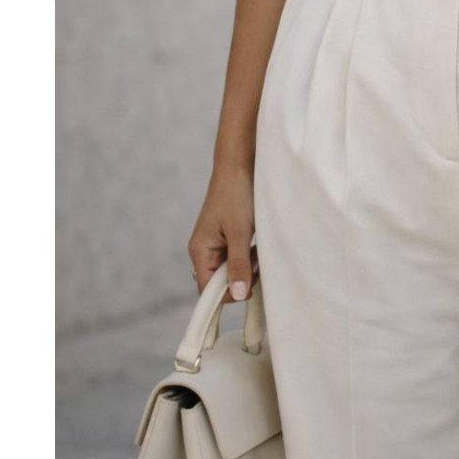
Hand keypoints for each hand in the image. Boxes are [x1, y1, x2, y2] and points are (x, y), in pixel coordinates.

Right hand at [188, 162, 258, 302]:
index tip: (250, 282)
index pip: (208, 290)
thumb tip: (237, 295)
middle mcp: (205, 249)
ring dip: (247, 265)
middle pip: (221, 282)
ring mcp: (216, 242)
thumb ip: (238, 265)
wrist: (240, 163)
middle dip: (241, 277)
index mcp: (200, 251)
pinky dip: (249, 255)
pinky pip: (237, 256)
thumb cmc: (237, 194)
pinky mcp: (228, 235)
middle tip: (257, 260)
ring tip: (258, 248)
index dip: (229, 293)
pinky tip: (258, 243)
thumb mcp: (240, 233)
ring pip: (231, 269)